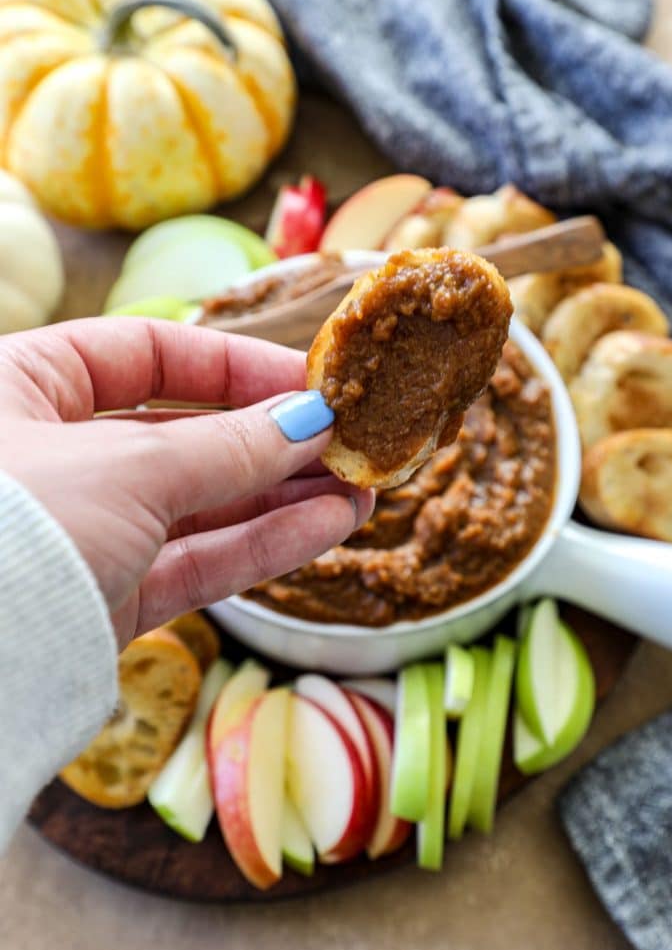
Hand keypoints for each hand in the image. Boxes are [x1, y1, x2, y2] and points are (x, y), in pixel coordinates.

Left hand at [0, 318, 373, 648]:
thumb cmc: (17, 526)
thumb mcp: (129, 468)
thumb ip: (228, 446)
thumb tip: (308, 423)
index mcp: (26, 387)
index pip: (146, 353)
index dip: (235, 365)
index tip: (310, 383)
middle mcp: (53, 455)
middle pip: (184, 434)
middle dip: (272, 441)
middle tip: (348, 444)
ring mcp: (82, 530)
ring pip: (199, 504)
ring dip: (283, 497)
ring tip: (359, 490)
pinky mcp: (106, 597)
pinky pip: (195, 560)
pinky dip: (263, 544)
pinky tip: (328, 525)